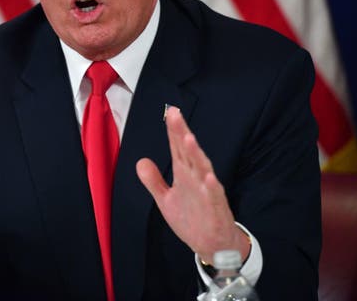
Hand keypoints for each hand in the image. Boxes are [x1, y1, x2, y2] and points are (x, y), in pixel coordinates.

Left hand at [136, 107, 249, 263]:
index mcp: (184, 175)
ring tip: (188, 139)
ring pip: (202, 169)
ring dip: (196, 154)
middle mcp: (196, 179)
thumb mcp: (166, 200)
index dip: (173, 131)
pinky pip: (214, 196)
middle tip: (175, 115)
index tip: (170, 112)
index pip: (177, 148)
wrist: (213, 246)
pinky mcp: (216, 208)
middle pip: (188, 153)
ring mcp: (207, 192)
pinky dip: (212, 187)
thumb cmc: (192, 219)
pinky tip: (208, 177)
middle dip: (182, 134)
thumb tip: (140, 161)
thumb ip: (154, 181)